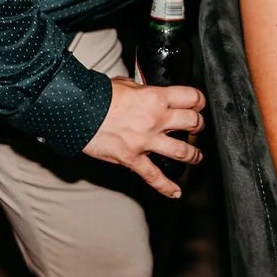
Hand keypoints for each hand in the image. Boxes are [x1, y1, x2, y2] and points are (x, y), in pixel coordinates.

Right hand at [83, 78, 203, 198]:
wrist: (77, 111)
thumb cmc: (98, 95)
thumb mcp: (126, 84)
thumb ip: (143, 90)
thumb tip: (148, 91)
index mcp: (156, 98)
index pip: (191, 98)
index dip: (199, 101)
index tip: (199, 104)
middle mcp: (156, 120)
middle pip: (192, 123)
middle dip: (198, 126)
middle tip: (197, 128)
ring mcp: (145, 141)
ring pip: (182, 151)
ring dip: (193, 155)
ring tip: (196, 156)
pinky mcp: (132, 158)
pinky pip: (153, 176)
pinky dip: (166, 187)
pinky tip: (176, 192)